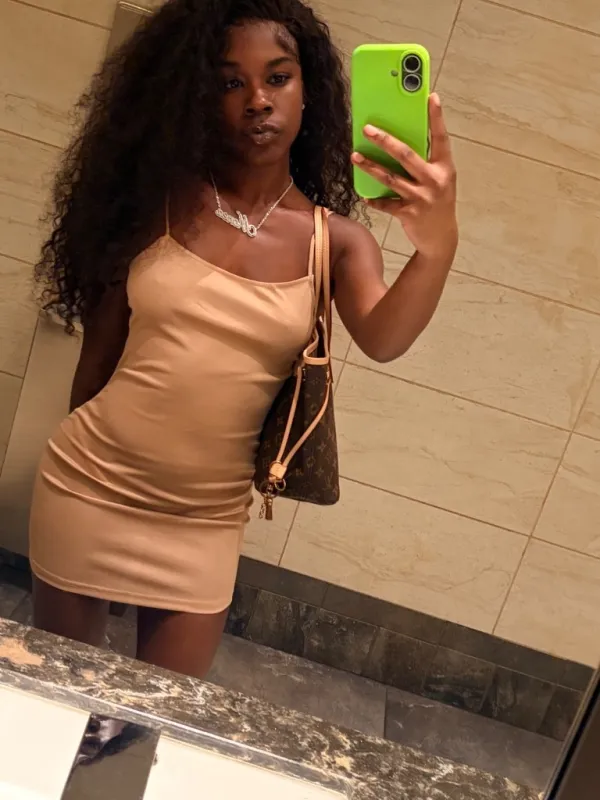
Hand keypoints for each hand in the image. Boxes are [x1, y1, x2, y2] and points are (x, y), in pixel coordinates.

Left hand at [352, 93, 457, 259]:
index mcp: (445, 168)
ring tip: (355, 156)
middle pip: (406, 155)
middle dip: (385, 140)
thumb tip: (401, 141)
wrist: (441, 238)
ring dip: (371, 167)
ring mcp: (422, 198)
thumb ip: (426, 162)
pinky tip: (363, 195)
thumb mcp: (440, 180)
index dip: (437, 117)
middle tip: (368, 129)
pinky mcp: (409, 214)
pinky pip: (386, 204)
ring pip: (391, 178)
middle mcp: (434, 181)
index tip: (431, 97)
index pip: (441, 138)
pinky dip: (374, 200)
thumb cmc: (438, 202)